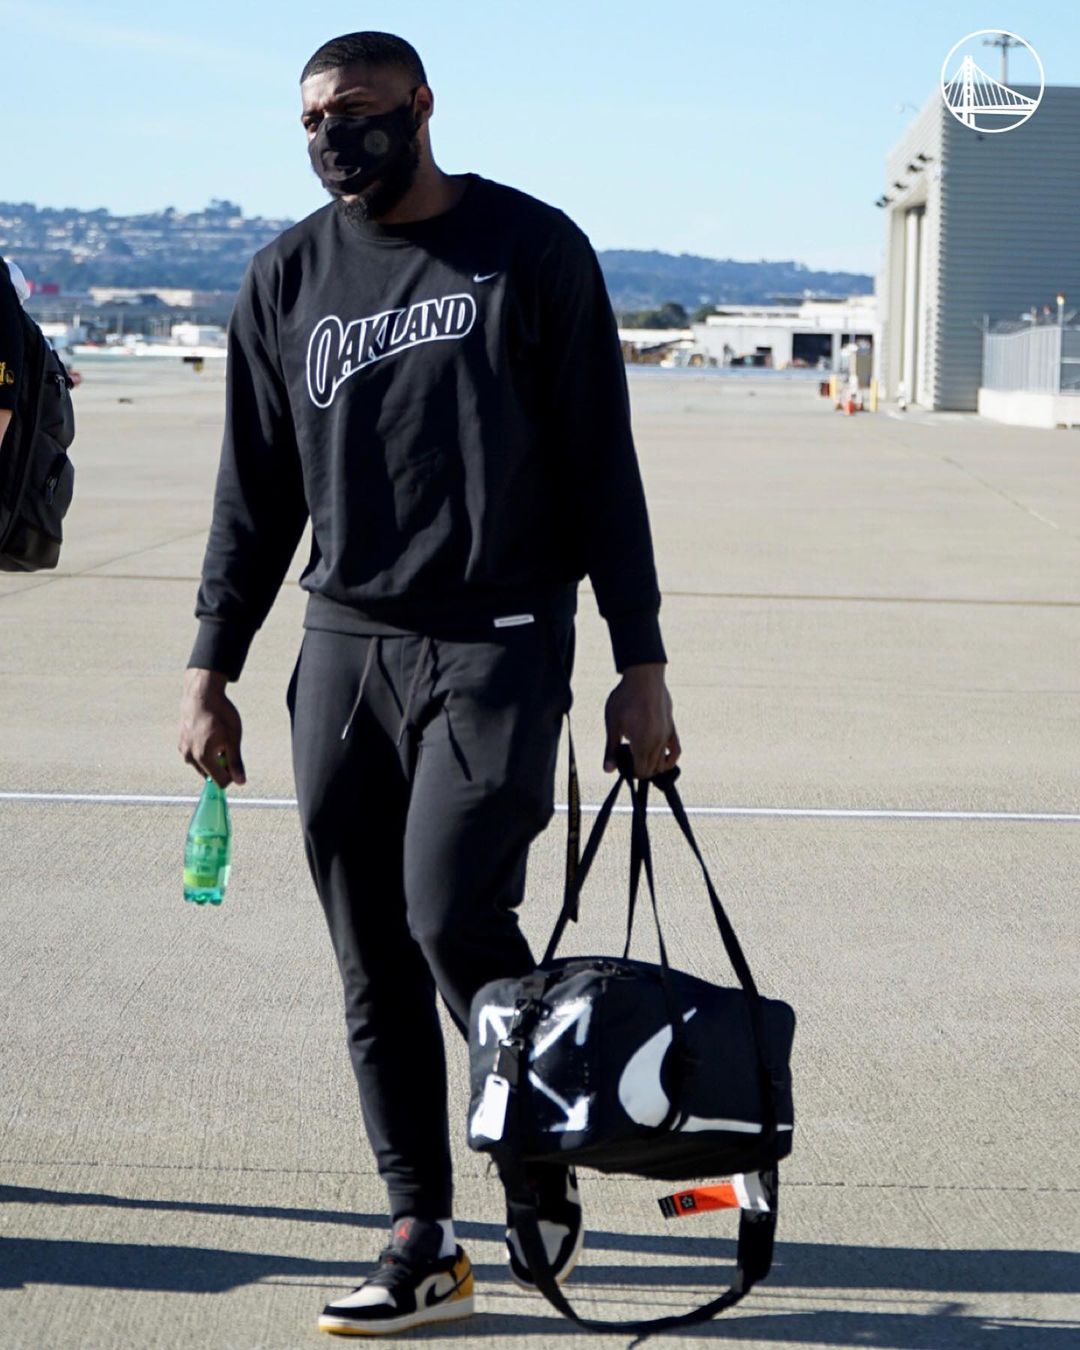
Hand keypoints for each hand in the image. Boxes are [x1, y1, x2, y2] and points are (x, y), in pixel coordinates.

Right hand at [178, 667, 246, 787]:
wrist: (201, 695)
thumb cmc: (220, 715)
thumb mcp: (233, 738)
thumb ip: (236, 762)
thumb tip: (241, 782)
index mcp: (203, 757)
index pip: (221, 782)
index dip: (232, 773)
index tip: (234, 757)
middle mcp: (190, 757)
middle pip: (211, 774)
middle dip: (221, 764)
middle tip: (224, 743)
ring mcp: (183, 750)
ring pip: (203, 764)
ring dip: (212, 757)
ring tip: (216, 736)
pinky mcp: (180, 743)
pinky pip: (196, 755)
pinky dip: (204, 749)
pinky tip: (207, 733)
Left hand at [603, 663, 680, 778]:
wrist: (644, 677)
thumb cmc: (625, 699)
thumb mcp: (613, 725)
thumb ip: (611, 749)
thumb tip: (608, 770)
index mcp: (642, 745)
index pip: (641, 772)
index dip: (631, 773)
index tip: (622, 765)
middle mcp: (658, 744)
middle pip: (652, 770)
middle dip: (640, 770)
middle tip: (628, 759)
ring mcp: (667, 736)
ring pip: (664, 763)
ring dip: (653, 766)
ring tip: (640, 757)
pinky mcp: (672, 727)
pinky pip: (676, 750)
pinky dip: (669, 759)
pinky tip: (660, 757)